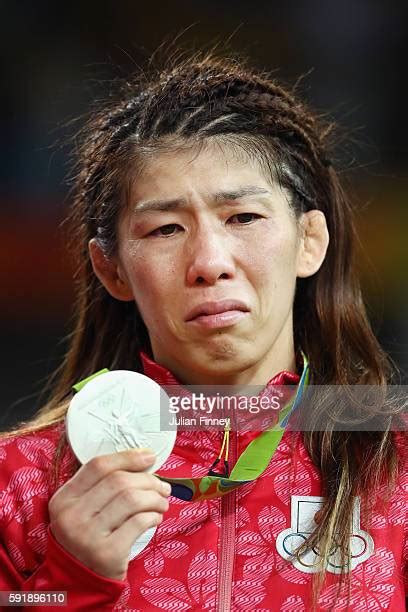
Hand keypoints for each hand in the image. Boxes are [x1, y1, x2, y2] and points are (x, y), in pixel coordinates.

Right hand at [48, 448, 170, 579]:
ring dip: (154, 497)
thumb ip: (103, 484)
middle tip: (162, 486)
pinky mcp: (107, 553)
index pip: (98, 466)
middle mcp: (71, 517)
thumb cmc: (88, 536)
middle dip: (148, 480)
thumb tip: (143, 459)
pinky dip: (153, 516)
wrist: (80, 581)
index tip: (150, 457)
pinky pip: (139, 523)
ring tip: (161, 502)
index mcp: (63, 499)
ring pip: (131, 499)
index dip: (128, 457)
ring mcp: (87, 536)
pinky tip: (155, 518)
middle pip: (119, 481)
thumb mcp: (83, 508)